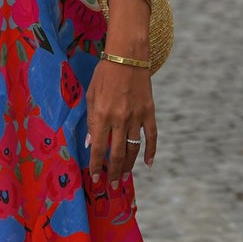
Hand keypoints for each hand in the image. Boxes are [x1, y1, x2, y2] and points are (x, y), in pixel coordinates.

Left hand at [86, 60, 155, 185]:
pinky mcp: (149, 112)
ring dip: (128, 166)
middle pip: (117, 153)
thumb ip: (91, 121)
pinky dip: (151, 151)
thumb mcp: (91, 96)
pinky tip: (148, 164)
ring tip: (123, 178)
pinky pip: (152, 136)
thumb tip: (91, 144)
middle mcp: (120, 119)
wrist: (128, 56)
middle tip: (111, 185)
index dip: (97, 165)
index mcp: (102, 115)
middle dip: (113, 172)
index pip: (99, 148)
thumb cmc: (104, 74)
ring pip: (134, 149)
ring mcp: (137, 116)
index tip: (95, 178)